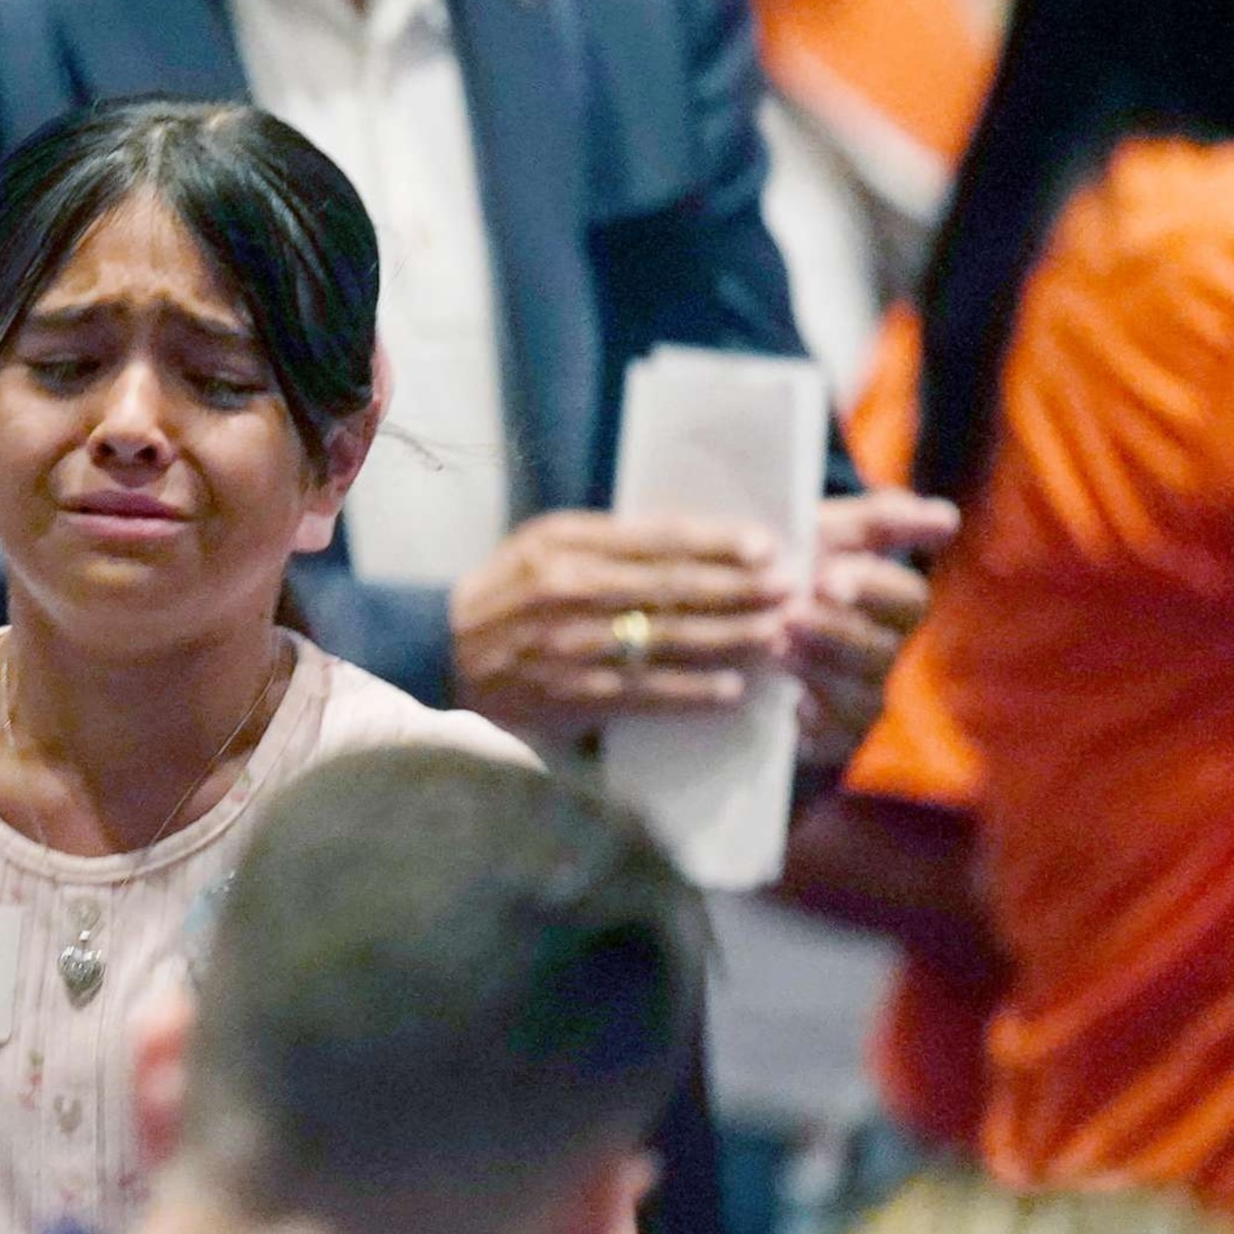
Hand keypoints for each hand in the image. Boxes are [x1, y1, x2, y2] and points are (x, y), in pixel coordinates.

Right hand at [451, 512, 794, 749]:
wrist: (442, 655)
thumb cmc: (506, 593)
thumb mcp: (545, 545)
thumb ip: (611, 540)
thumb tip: (692, 541)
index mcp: (567, 544)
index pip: (658, 538)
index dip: (718, 542)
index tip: (767, 545)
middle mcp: (571, 590)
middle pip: (674, 587)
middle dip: (741, 588)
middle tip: (792, 588)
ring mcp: (574, 646)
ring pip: (670, 640)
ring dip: (732, 638)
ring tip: (778, 634)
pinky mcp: (574, 694)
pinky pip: (647, 692)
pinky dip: (694, 691)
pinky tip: (733, 688)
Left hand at [788, 491, 957, 763]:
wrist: (730, 625)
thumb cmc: (787, 568)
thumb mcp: (822, 534)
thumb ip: (877, 520)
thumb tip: (948, 518)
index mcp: (888, 603)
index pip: (907, 598)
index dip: (873, 589)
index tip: (826, 579)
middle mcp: (884, 651)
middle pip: (883, 650)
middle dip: (839, 630)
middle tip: (792, 614)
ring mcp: (864, 695)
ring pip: (864, 691)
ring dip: (821, 666)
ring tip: (777, 642)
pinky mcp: (837, 736)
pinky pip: (838, 735)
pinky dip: (814, 714)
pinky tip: (787, 695)